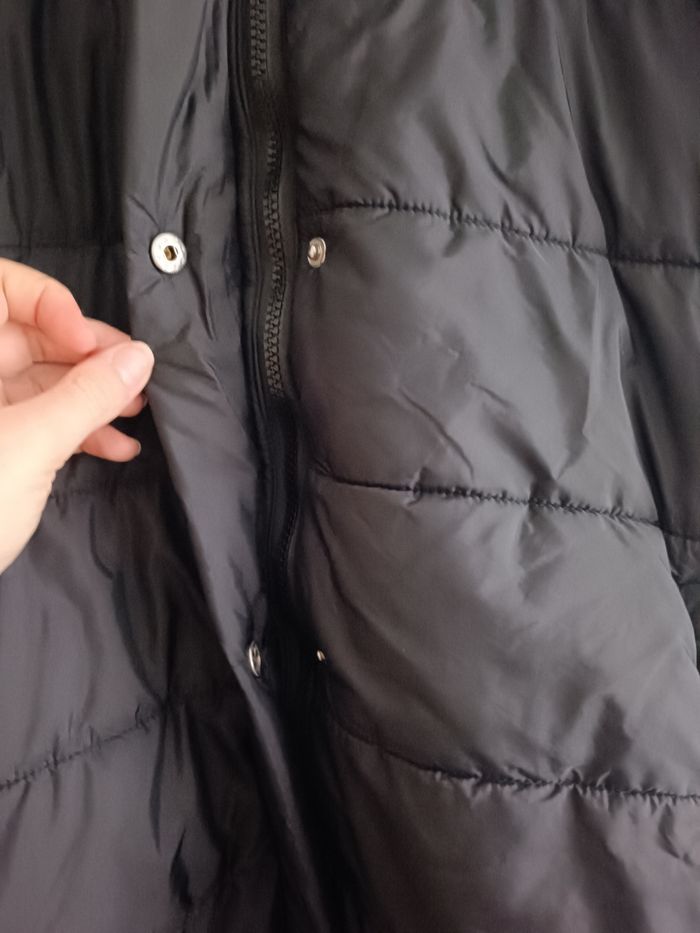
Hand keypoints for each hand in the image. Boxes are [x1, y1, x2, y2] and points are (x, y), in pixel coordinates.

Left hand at [0, 259, 154, 572]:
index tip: (90, 342)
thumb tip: (138, 356)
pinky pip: (40, 421)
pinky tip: (117, 449)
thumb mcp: (29, 447)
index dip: (49, 303)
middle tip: (136, 376)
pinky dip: (79, 431)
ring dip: (93, 396)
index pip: (0, 290)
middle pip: (29, 336)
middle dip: (88, 355)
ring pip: (41, 382)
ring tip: (138, 412)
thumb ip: (87, 397)